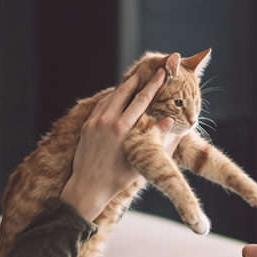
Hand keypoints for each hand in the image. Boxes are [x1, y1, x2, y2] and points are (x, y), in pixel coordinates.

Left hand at [60, 68, 179, 219]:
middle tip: (149, 69)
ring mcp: (94, 122)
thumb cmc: (117, 179)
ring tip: (135, 80)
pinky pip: (100, 106)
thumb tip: (169, 120)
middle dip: (138, 79)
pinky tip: (117, 96)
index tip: (161, 73)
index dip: (153, 85)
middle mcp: (107, 121)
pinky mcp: (86, 126)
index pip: (141, 100)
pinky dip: (111, 98)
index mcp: (122, 129)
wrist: (88, 187)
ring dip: (124, 87)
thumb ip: (155, 138)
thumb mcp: (140, 160)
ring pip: (111, 97)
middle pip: (124, 92)